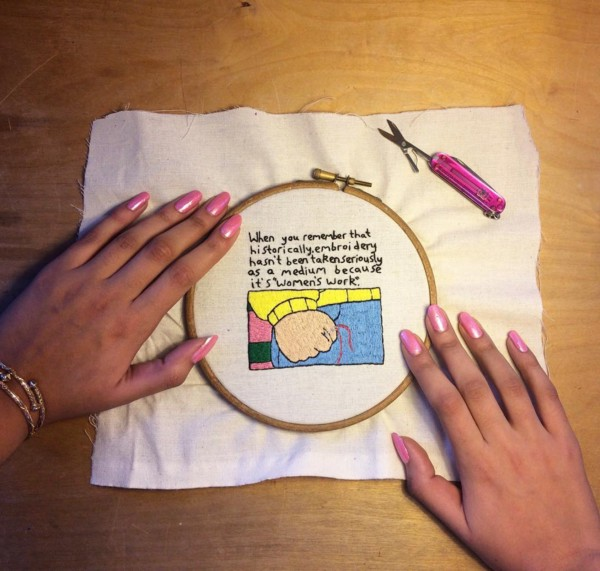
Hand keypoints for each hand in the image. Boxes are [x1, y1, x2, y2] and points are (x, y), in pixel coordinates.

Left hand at [0, 190, 239, 450]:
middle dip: (198, 222)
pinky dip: (119, 215)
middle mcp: (113, 294)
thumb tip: (209, 341)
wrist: (7, 384)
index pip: (182, 277)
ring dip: (166, 214)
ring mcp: (85, 277)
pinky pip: (95, 235)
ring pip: (133, 237)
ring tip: (194, 197)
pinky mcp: (60, 268)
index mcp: (133, 324)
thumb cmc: (71, 390)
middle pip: (164, 249)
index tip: (232, 227)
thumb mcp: (124, 392)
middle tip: (223, 201)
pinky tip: (141, 198)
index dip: (211, 249)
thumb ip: (171, 370)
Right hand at [274, 310, 336, 361]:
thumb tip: (333, 338)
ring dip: (305, 348)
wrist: (286, 316)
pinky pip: (297, 357)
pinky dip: (296, 351)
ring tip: (300, 337)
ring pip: (306, 355)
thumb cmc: (305, 316)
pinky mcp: (290, 356)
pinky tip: (294, 342)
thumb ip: (331, 329)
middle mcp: (308, 350)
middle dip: (314, 345)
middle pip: (316, 352)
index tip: (320, 335)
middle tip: (308, 335)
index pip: (326, 346)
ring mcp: (298, 353)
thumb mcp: (322, 318)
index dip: (324, 340)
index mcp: (317, 341)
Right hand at [392, 305, 599, 570]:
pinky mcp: (562, 436)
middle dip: (449, 346)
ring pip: (508, 382)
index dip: (425, 368)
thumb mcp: (457, 523)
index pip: (445, 403)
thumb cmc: (507, 543)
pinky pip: (546, 394)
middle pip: (473, 384)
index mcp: (477, 462)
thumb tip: (400, 442)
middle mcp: (506, 441)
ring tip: (466, 319)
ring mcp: (538, 436)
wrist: (570, 563)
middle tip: (433, 314)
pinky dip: (531, 364)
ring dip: (485, 348)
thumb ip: (425, 483)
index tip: (410, 340)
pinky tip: (515, 339)